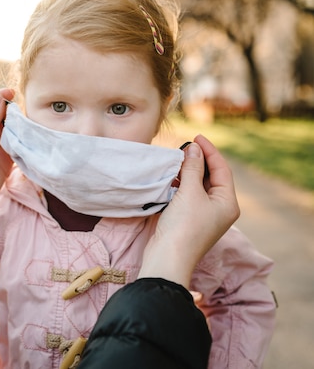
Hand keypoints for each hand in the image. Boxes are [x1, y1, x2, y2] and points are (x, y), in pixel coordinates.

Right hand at [138, 135, 239, 287]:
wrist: (168, 258)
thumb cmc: (183, 226)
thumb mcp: (189, 193)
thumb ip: (192, 168)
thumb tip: (194, 149)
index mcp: (227, 202)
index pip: (221, 169)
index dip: (209, 151)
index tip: (195, 137)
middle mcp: (220, 209)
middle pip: (212, 177)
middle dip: (198, 161)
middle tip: (183, 147)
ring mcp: (204, 215)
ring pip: (199, 186)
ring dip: (188, 172)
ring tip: (175, 160)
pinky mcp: (189, 220)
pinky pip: (189, 196)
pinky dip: (181, 184)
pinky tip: (170, 179)